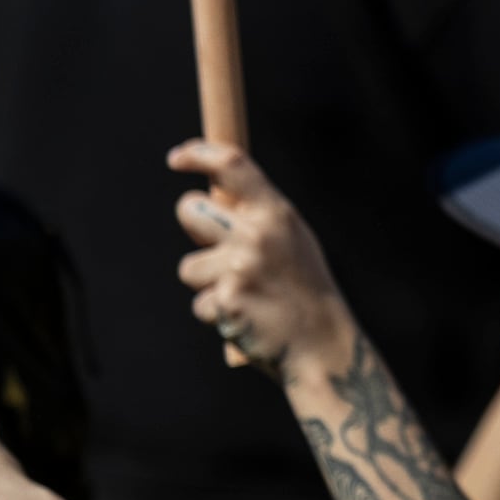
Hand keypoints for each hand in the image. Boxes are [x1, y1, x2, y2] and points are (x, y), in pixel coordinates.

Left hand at [171, 139, 358, 373]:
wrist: (323, 346)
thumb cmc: (305, 293)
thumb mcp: (292, 242)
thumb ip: (258, 220)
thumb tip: (212, 204)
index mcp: (276, 213)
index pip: (231, 164)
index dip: (198, 154)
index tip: (176, 158)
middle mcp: (256, 234)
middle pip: (189, 209)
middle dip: (193, 229)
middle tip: (216, 250)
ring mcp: (239, 267)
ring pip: (189, 267)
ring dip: (208, 284)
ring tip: (247, 298)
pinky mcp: (226, 301)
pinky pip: (200, 304)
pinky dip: (217, 315)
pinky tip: (247, 320)